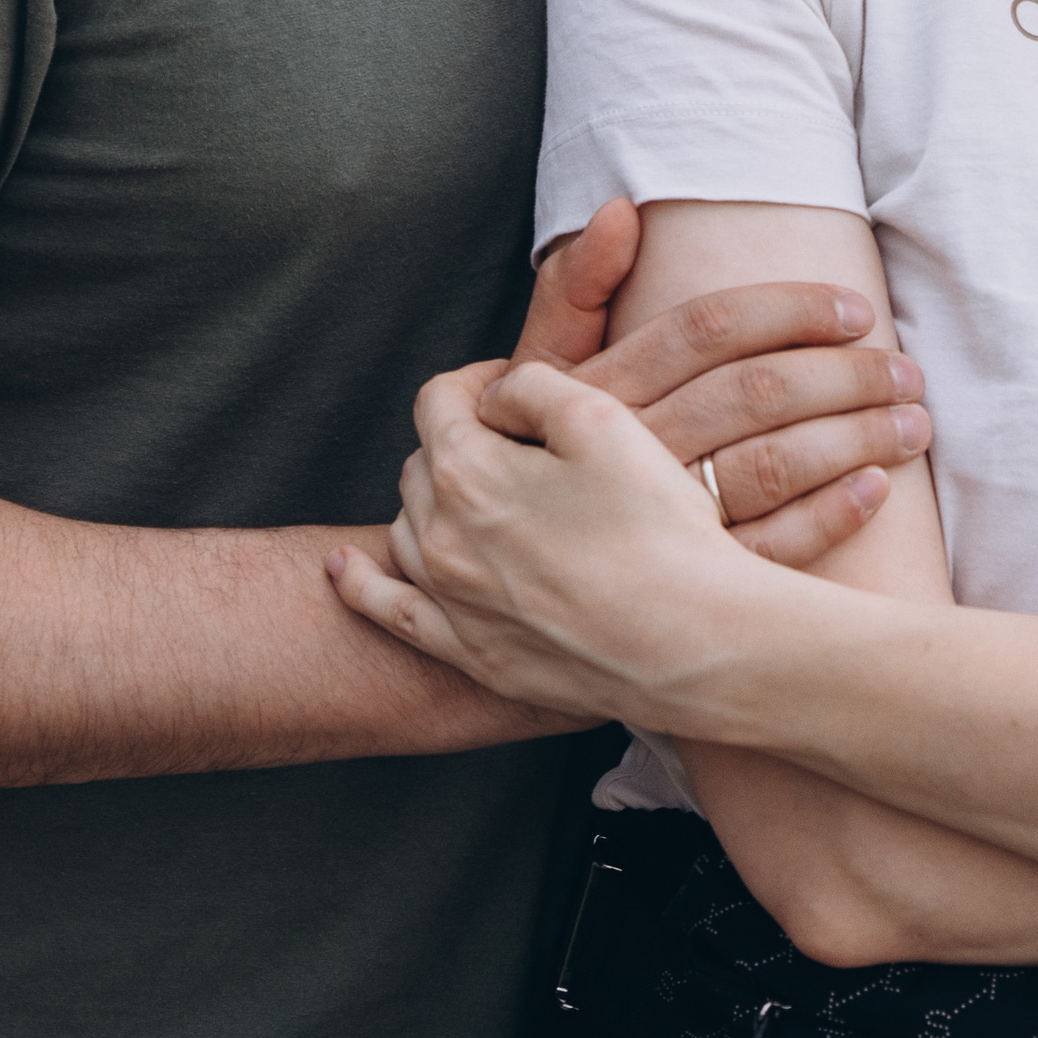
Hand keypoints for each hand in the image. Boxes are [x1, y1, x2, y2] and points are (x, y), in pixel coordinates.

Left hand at [329, 358, 768, 721]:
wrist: (695, 643)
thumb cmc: (658, 526)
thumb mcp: (601, 417)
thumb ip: (530, 386)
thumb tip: (497, 397)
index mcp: (465, 472)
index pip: (439, 399)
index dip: (479, 382)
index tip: (518, 390)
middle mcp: (439, 538)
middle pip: (425, 461)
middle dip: (463, 440)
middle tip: (522, 445)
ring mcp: (450, 603)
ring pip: (410, 527)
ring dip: (436, 501)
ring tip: (485, 497)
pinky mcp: (472, 655)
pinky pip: (389, 611)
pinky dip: (360, 584)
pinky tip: (342, 569)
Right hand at [510, 200, 930, 566]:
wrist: (493, 584)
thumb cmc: (525, 463)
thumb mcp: (530, 375)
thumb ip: (571, 289)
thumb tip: (620, 209)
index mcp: (599, 391)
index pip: (707, 329)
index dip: (789, 310)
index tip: (855, 308)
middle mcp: (630, 453)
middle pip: (755, 393)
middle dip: (844, 374)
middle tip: (906, 368)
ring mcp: (658, 524)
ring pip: (772, 467)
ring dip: (854, 440)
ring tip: (912, 423)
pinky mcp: (682, 587)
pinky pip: (769, 551)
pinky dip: (829, 517)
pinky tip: (875, 489)